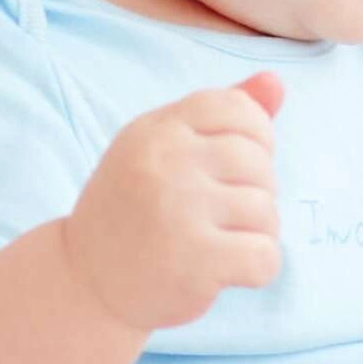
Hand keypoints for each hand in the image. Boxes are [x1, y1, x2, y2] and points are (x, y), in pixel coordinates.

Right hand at [62, 71, 285, 331]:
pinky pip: (266, 257)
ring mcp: (178, 211)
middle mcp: (164, 163)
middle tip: (221, 215)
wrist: (86, 282)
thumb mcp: (165, 150)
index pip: (238, 109)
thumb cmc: (137, 209)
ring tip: (219, 241)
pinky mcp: (195, 261)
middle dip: (256, 191)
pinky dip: (259, 269)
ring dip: (257, 233)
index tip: (233, 167)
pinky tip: (228, 271)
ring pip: (266, 211)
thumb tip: (276, 82)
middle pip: (258, 162)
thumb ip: (221, 115)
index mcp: (156, 130)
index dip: (256, 138)